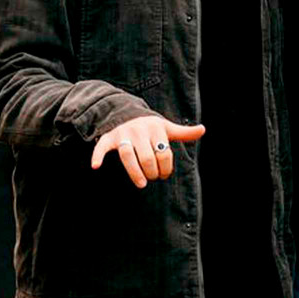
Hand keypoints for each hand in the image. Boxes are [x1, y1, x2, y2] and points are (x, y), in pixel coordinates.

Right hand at [91, 116, 205, 188]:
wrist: (125, 113)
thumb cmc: (150, 127)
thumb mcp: (166, 127)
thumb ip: (183, 133)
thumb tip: (203, 130)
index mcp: (156, 128)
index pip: (164, 152)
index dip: (166, 167)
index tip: (164, 175)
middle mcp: (139, 130)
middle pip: (147, 157)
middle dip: (152, 172)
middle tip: (153, 179)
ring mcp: (123, 133)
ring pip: (127, 155)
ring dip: (134, 172)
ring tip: (142, 184)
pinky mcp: (108, 137)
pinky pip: (101, 147)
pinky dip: (97, 155)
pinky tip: (96, 166)